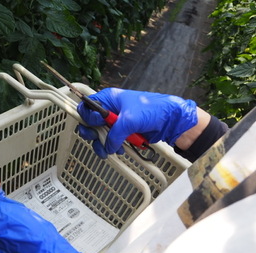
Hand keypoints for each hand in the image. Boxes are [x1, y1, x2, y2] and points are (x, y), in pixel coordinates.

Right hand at [76, 88, 197, 157]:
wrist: (170, 120)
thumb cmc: (152, 110)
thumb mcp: (129, 121)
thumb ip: (114, 135)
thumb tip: (108, 147)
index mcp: (109, 98)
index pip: (87, 107)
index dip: (89, 117)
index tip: (98, 124)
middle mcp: (109, 109)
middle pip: (89, 123)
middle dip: (92, 133)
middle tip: (97, 138)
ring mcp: (115, 122)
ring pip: (98, 135)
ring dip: (102, 144)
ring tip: (110, 150)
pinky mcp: (121, 132)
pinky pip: (109, 141)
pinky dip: (111, 147)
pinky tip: (119, 149)